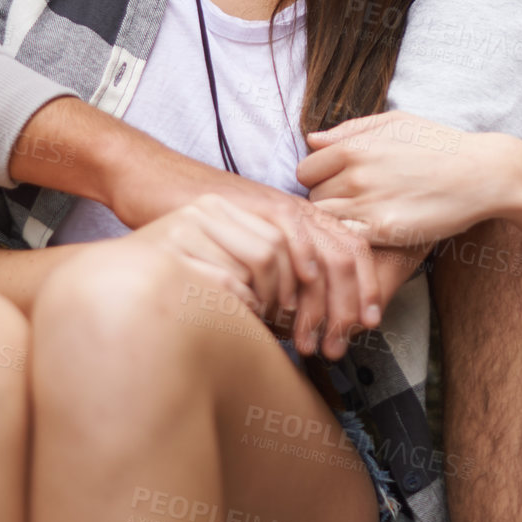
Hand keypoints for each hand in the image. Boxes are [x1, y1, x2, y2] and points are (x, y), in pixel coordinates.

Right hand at [144, 184, 386, 361]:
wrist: (154, 177)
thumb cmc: (198, 221)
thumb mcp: (247, 245)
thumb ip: (276, 273)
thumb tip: (299, 320)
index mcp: (301, 218)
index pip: (352, 248)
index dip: (367, 287)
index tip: (368, 324)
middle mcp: (294, 208)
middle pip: (344, 254)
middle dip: (347, 305)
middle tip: (338, 345)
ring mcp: (271, 206)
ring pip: (319, 255)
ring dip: (317, 305)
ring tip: (306, 340)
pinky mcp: (245, 207)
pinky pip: (282, 241)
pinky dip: (291, 276)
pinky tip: (284, 305)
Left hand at [297, 110, 520, 248]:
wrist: (482, 174)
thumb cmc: (440, 145)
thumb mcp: (395, 122)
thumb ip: (350, 130)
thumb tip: (312, 140)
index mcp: (354, 146)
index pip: (305, 169)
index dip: (318, 178)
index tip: (336, 183)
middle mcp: (355, 174)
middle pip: (312, 197)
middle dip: (326, 200)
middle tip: (351, 203)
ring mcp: (368, 204)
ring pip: (324, 221)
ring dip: (336, 222)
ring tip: (359, 219)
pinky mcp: (384, 231)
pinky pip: (346, 239)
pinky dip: (350, 239)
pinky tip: (370, 232)